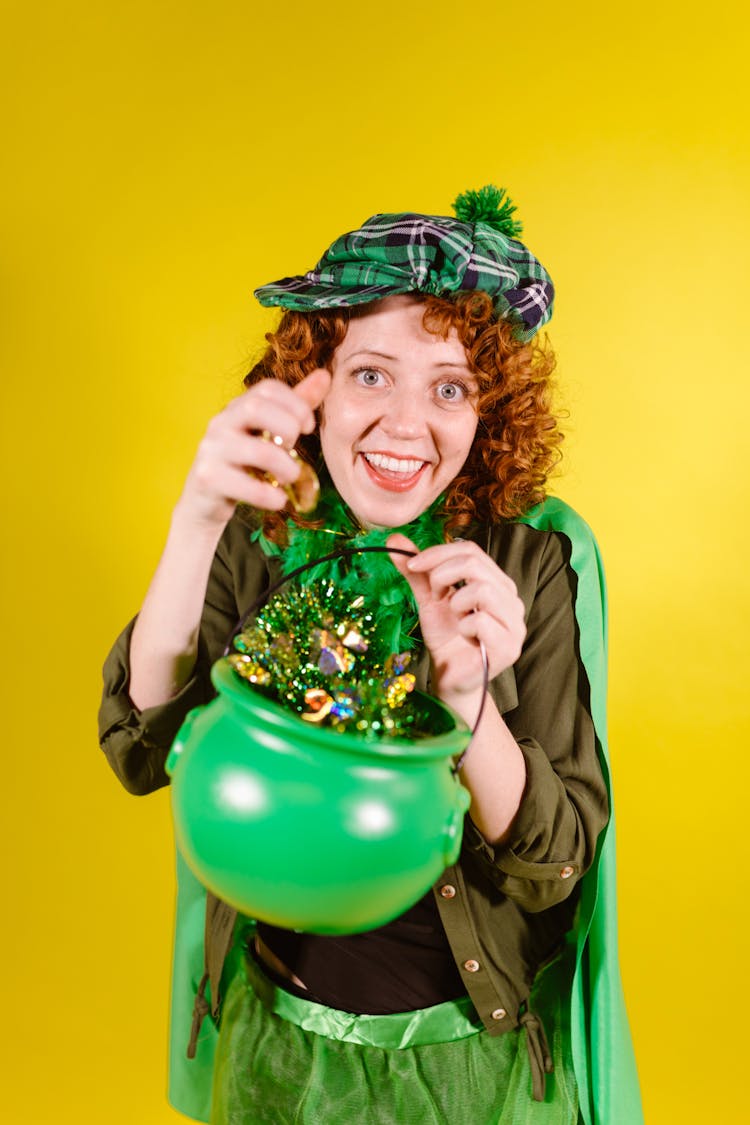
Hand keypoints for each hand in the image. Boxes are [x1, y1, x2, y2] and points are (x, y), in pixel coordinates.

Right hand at [176, 369, 330, 530]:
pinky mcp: (207, 478)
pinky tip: (278, 499)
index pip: (267, 389)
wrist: (205, 501)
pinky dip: (270, 495)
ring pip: (256, 451)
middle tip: (295, 449)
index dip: (296, 403)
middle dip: (287, 428)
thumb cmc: (243, 463)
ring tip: (290, 478)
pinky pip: (245, 485)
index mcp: (237, 408)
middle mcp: (221, 423)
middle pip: (255, 408)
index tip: (309, 427)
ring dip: (285, 467)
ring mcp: (211, 450)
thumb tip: (325, 375)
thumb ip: (295, 406)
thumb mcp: (268, 433)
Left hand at [387, 534, 526, 696]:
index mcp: (497, 582)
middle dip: (442, 574)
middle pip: (475, 564)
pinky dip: (464, 628)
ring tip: (456, 619)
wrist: (449, 677)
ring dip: (456, 604)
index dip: (439, 553)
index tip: (412, 564)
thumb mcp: (428, 599)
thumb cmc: (445, 637)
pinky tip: (466, 638)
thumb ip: (416, 572)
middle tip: (432, 593)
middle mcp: (511, 599)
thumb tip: (394, 539)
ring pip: (482, 590)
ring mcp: (515, 623)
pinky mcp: (509, 646)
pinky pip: (481, 621)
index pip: (471, 550)